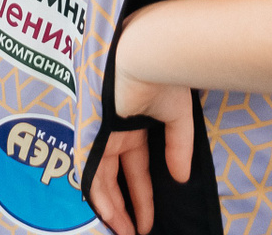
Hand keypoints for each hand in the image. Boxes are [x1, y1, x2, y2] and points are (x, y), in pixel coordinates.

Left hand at [90, 66, 192, 234]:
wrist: (146, 54)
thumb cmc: (164, 76)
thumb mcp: (178, 118)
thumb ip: (178, 147)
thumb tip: (181, 177)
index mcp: (135, 125)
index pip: (137, 168)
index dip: (143, 195)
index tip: (150, 221)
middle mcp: (116, 132)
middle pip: (117, 178)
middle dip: (125, 208)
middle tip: (133, 234)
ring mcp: (102, 134)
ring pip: (101, 179)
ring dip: (112, 208)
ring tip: (123, 233)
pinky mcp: (92, 134)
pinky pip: (90, 171)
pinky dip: (98, 195)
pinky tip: (108, 216)